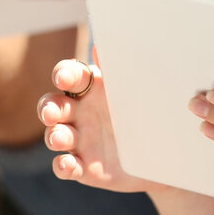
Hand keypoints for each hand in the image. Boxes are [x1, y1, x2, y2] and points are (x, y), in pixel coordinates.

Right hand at [38, 54, 157, 193]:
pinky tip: (68, 164)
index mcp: (92, 89)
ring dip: (54, 136)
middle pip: (53, 105)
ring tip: (60, 138)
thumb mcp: (137, 92)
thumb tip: (100, 48)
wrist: (165, 156)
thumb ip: (118, 72)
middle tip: (51, 113)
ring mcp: (79, 140)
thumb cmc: (147, 115)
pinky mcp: (82, 167)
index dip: (63, 74)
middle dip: (48, 108)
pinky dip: (62, 166)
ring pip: (55, 135)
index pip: (71, 76)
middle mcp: (80, 112)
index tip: (62, 78)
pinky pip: (65, 166)